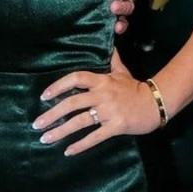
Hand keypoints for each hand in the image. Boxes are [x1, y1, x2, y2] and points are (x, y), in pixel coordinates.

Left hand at [32, 49, 160, 154]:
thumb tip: (109, 41)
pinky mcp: (116, 126)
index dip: (58, 86)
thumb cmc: (135, 87)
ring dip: (61, 131)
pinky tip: (68, 151)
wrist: (156, 103)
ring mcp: (109, 111)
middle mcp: (102, 95)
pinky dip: (81, 144)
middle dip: (52, 114)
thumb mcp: (121, 70)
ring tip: (45, 138)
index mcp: (101, 80)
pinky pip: (95, 137)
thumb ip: (111, 58)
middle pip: (72, 103)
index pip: (75, 79)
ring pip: (80, 122)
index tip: (43, 96)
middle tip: (36, 124)